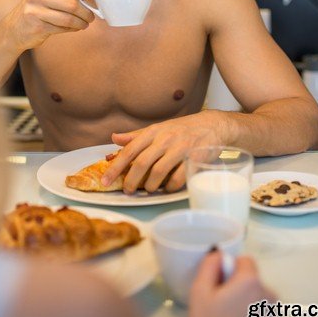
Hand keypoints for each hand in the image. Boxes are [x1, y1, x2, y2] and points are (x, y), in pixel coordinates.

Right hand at [10, 0, 95, 50]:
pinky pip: (62, 29)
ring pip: (69, 19)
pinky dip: (72, 29)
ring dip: (81, 23)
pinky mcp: (37, 27)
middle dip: (86, 12)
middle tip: (91, 16)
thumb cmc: (37, 7)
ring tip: (85, 24)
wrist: (14, 28)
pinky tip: (74, 28)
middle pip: (72, 4)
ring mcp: (35, 11)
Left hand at [102, 112, 226, 192]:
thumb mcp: (158, 128)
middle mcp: (165, 139)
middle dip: (131, 181)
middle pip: (142, 163)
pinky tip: (167, 188)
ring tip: (148, 189)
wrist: (212, 125)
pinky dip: (170, 187)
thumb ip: (136, 136)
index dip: (115, 167)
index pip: (129, 150)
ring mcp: (180, 148)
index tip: (105, 180)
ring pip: (158, 172)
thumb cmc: (181, 129)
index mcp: (153, 131)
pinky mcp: (194, 158)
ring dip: (150, 186)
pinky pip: (178, 178)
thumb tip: (114, 138)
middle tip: (127, 191)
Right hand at [189, 252, 278, 316]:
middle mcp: (269, 294)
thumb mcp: (199, 293)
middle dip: (238, 287)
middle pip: (252, 279)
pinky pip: (263, 312)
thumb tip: (219, 254)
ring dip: (246, 302)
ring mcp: (276, 314)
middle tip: (222, 306)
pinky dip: (254, 316)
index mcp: (251, 281)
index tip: (220, 287)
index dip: (230, 270)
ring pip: (257, 297)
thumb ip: (210, 265)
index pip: (244, 261)